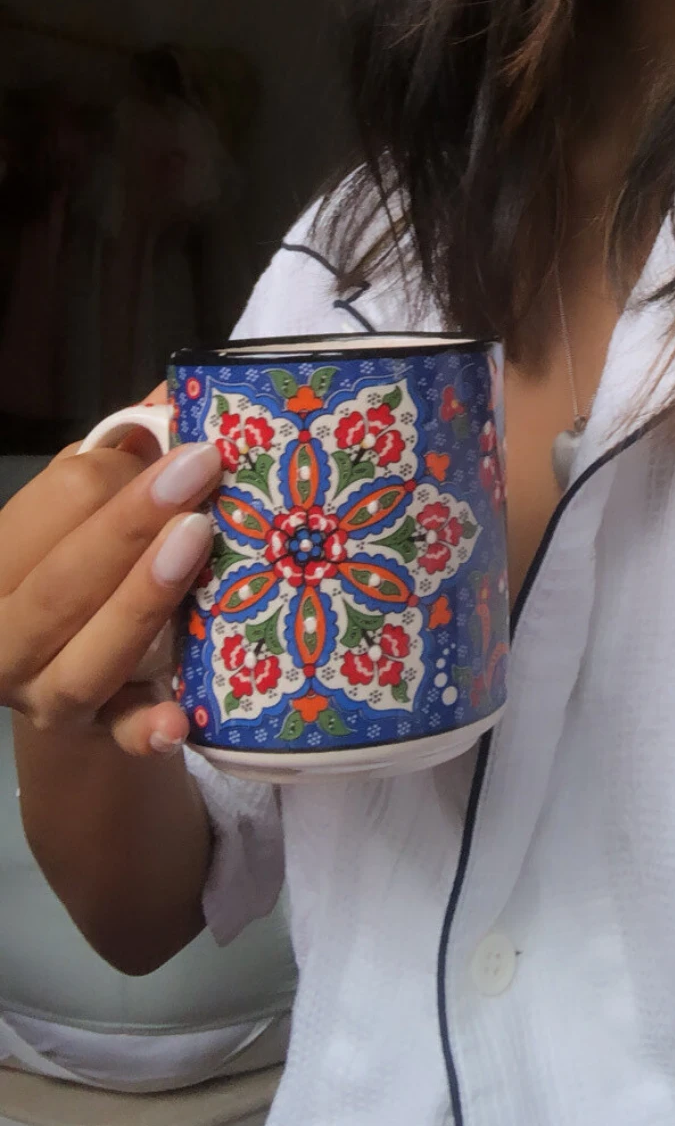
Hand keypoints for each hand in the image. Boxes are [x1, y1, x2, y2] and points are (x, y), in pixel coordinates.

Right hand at [0, 391, 220, 757]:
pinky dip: (144, 730)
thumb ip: (121, 456)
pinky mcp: (95, 735)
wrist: (68, 674)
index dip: (118, 475)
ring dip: (142, 599)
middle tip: (203, 468)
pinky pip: (119, 737)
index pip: (50, 506)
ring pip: (87, 658)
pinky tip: (177, 719)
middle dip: (132, 524)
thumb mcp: (84, 509)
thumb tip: (177, 388)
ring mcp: (45, 695)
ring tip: (199, 541)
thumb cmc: (81, 567)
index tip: (186, 444)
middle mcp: (4, 636)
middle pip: (63, 583)